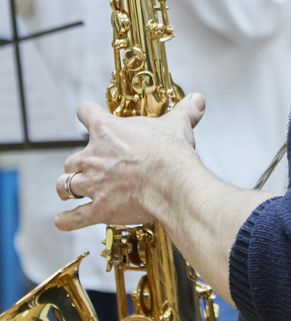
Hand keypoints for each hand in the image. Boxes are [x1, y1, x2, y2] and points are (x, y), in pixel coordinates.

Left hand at [55, 93, 205, 230]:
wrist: (172, 183)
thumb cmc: (170, 152)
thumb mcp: (178, 124)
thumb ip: (185, 111)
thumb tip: (198, 100)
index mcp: (107, 130)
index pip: (85, 112)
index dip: (88, 114)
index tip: (91, 116)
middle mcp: (93, 156)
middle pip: (71, 158)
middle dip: (80, 163)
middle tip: (92, 166)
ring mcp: (93, 184)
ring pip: (65, 186)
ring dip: (68, 188)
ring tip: (74, 191)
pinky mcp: (98, 209)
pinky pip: (73, 217)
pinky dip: (67, 220)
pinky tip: (63, 220)